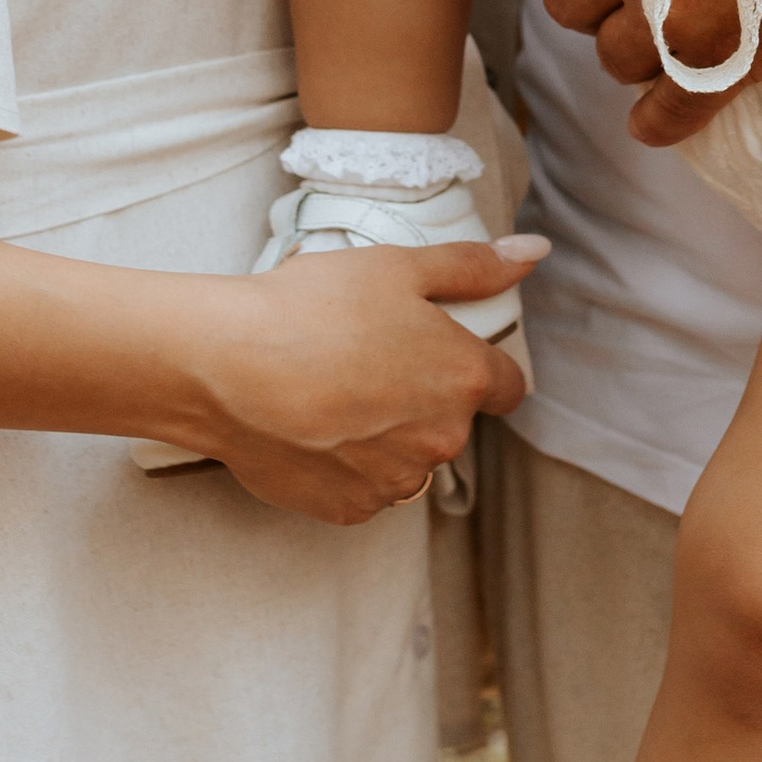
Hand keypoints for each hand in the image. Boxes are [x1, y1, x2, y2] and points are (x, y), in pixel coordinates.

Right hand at [190, 233, 539, 523]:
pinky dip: (344, 466)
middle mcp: (442, 439)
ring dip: (385, 437)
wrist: (228, 367)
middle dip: (420, 398)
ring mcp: (396, 481)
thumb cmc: (312, 308)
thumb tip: (534, 252)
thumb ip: (473, 266)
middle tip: (364, 361)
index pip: (507, 385)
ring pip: (406, 459)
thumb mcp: (398, 266)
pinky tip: (311, 429)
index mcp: (464, 378)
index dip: (475, 365)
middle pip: (450, 422)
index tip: (436, 352)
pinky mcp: (350, 509)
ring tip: (332, 395)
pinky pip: (362, 488)